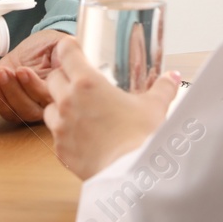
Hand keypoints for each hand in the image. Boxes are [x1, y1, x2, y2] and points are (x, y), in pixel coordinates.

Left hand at [0, 28, 67, 124]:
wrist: (38, 48)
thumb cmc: (51, 47)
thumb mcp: (61, 44)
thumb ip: (67, 53)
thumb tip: (65, 59)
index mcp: (59, 92)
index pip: (47, 99)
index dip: (34, 87)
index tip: (22, 70)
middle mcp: (43, 105)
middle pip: (29, 111)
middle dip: (14, 92)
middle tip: (4, 72)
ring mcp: (25, 105)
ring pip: (13, 113)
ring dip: (1, 97)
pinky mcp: (8, 102)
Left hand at [42, 36, 181, 178]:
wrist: (131, 173)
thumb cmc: (140, 137)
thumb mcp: (155, 106)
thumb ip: (163, 88)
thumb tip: (173, 77)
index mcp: (87, 83)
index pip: (66, 53)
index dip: (67, 48)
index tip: (71, 48)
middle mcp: (68, 101)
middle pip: (53, 78)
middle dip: (63, 77)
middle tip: (77, 81)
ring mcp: (61, 127)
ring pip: (49, 107)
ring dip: (59, 105)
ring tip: (77, 110)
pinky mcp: (60, 150)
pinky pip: (55, 135)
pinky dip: (64, 132)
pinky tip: (80, 136)